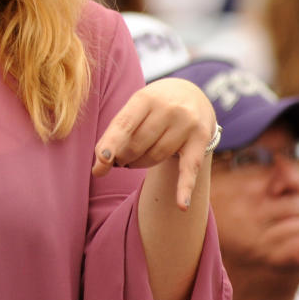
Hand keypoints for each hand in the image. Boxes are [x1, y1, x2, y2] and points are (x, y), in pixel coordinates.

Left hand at [91, 77, 216, 208]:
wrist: (193, 94)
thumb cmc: (154, 106)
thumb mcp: (135, 109)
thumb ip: (115, 135)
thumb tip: (97, 170)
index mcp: (146, 97)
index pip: (124, 124)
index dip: (111, 143)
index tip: (101, 160)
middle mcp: (169, 108)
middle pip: (139, 145)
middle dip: (124, 157)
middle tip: (121, 159)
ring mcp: (187, 123)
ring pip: (157, 156)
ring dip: (141, 164)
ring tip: (135, 161)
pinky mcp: (201, 139)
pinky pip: (190, 168)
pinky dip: (185, 187)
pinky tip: (182, 205)